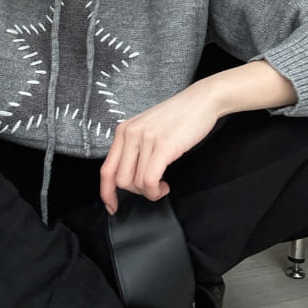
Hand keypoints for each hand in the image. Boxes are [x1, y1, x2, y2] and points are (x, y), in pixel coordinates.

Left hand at [99, 83, 219, 214]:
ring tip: (162, 185)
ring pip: (136, 183)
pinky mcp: (163, 146)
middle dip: (137, 192)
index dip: (107, 193)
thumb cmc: (178, 117)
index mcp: (123, 130)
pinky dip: (156, 191)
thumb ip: (134, 149)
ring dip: (150, 192)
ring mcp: (145, 139)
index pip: (106, 169)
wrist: (201, 101)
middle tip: (152, 187)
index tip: (112, 206)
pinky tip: (165, 186)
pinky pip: (149, 181)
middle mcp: (130, 133)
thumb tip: (127, 177)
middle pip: (121, 180)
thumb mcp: (147, 130)